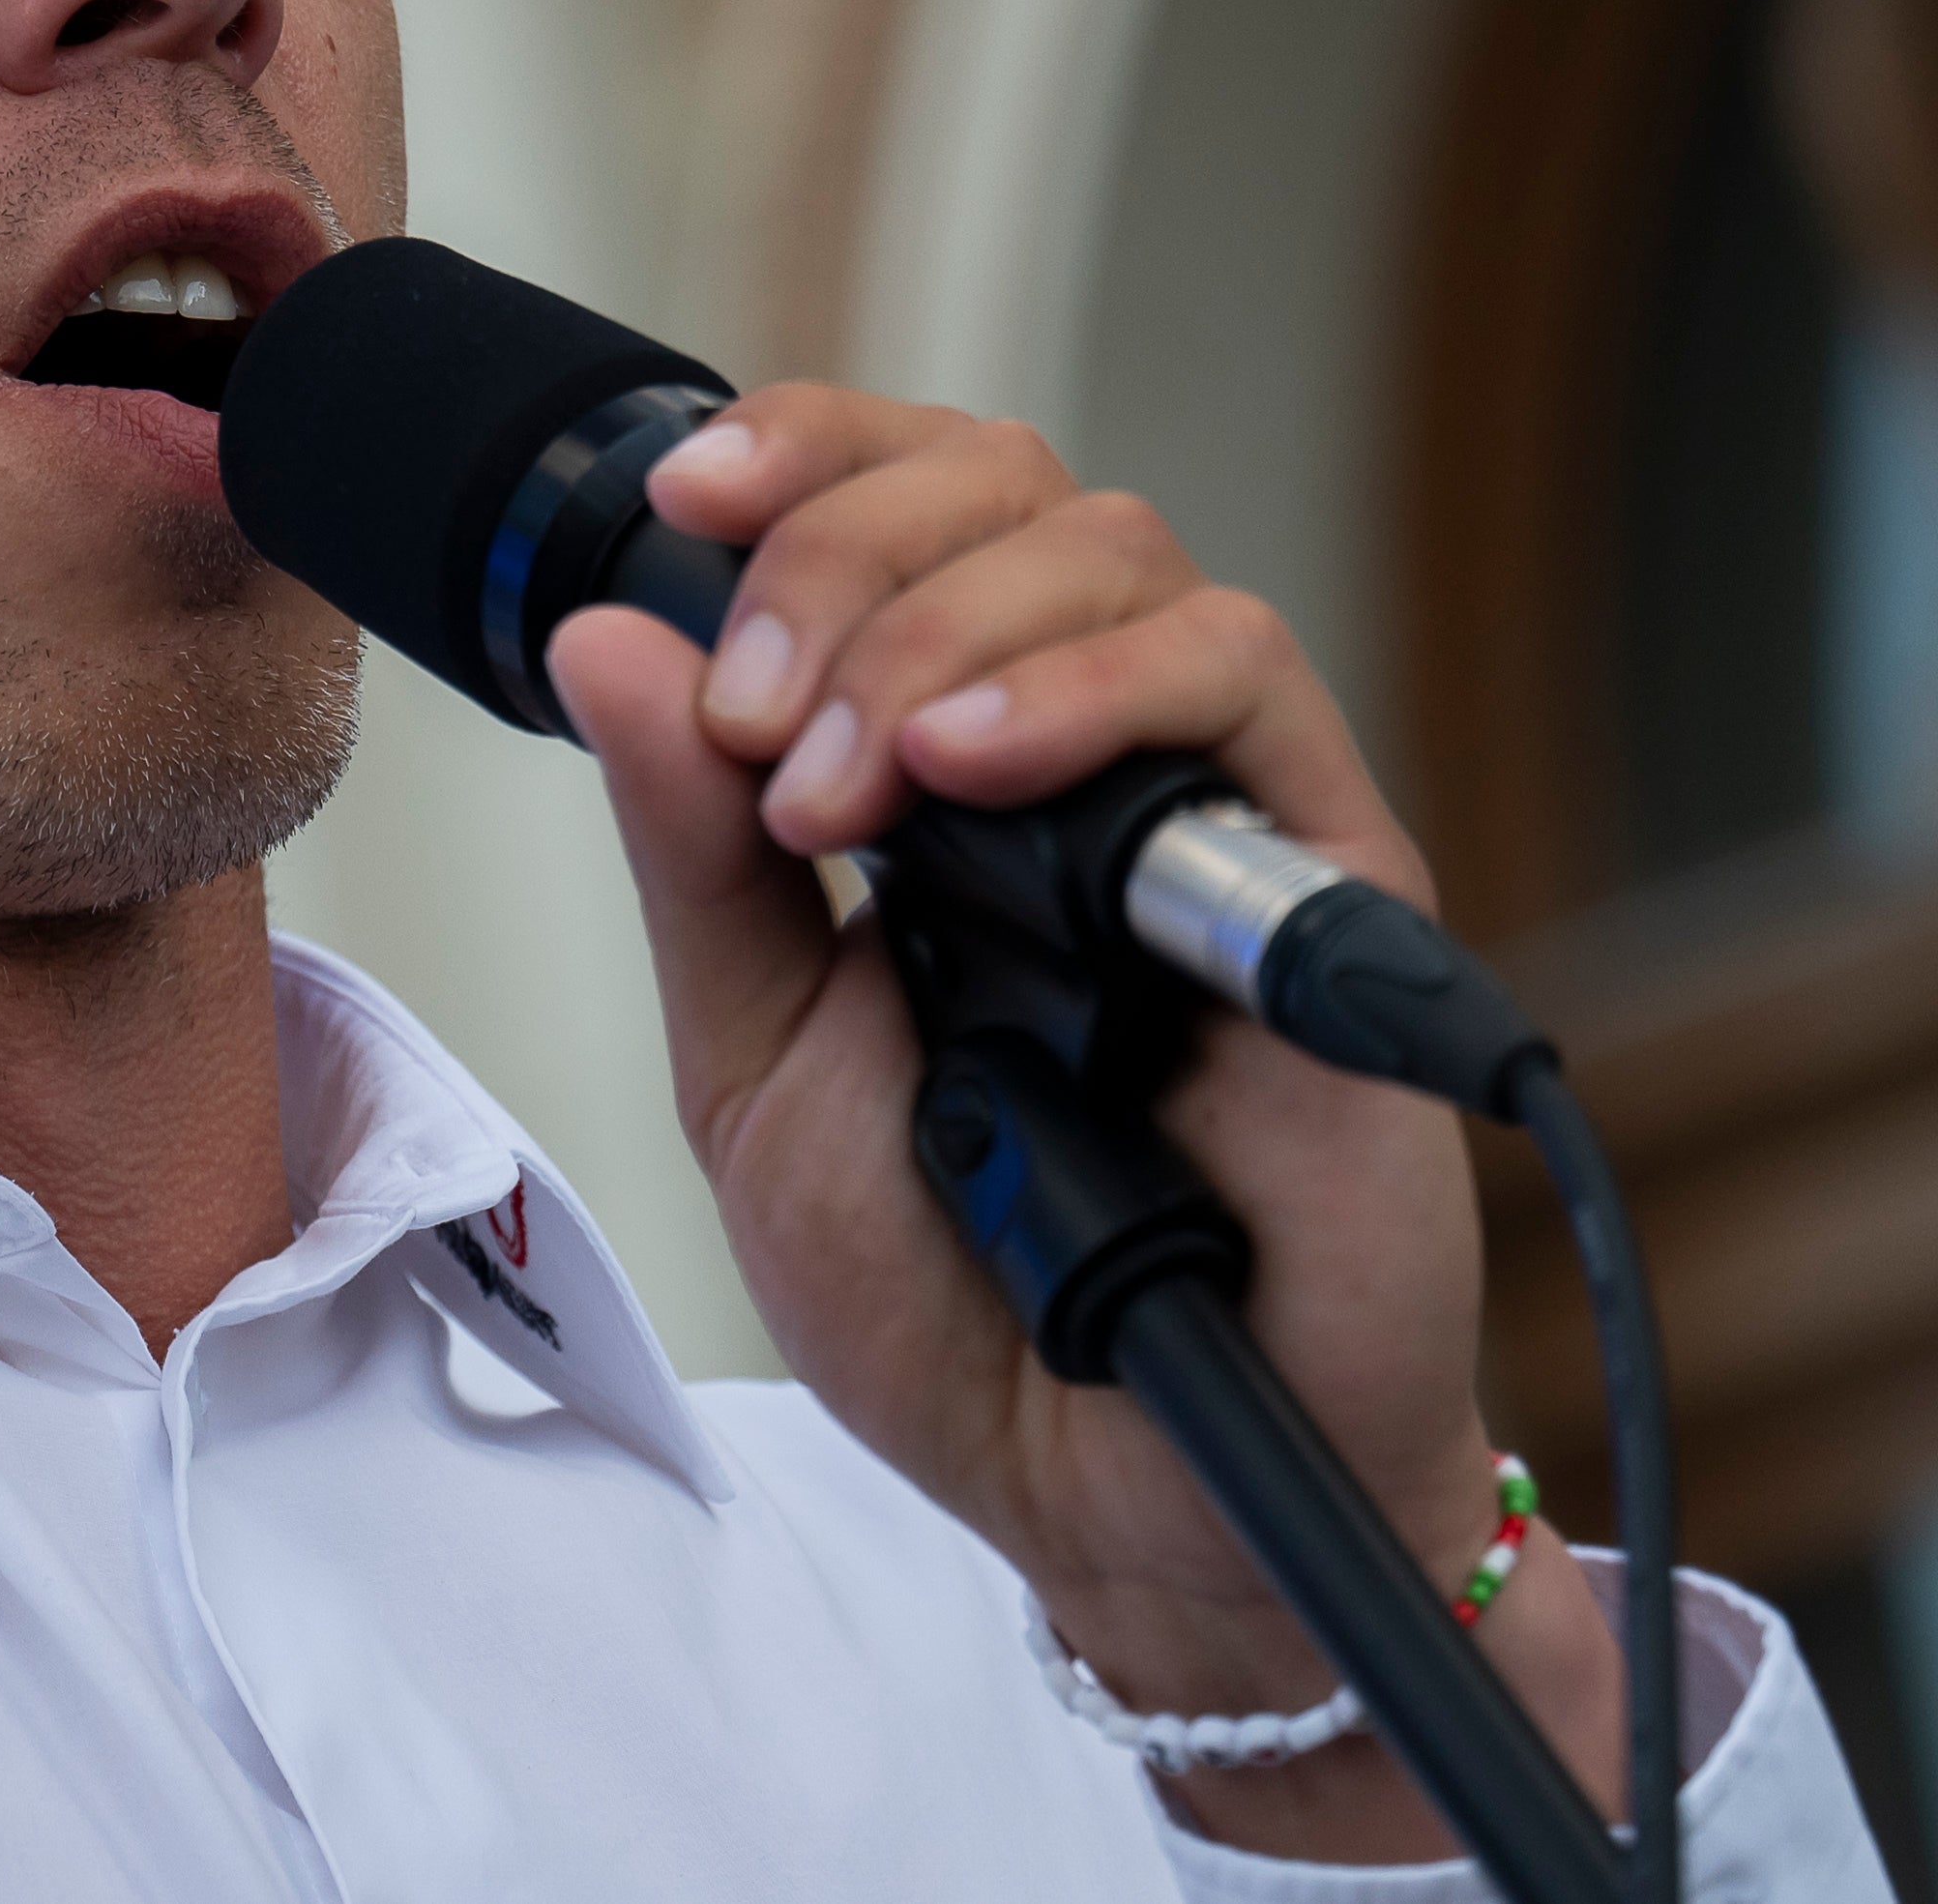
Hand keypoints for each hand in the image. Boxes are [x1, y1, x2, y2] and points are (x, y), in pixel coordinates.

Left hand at [546, 392, 1635, 1860]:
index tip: (684, 493)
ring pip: (1121, 547)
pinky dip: (1090, 687)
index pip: (903, 499)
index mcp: (947, 753)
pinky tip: (969, 769)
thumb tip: (602, 637)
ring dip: (939, 624)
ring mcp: (1217, 798)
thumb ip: (693, 855)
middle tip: (756, 724)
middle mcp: (1088, 742)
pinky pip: (1248, 681)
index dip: (804, 450)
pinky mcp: (1335, 875)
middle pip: (1001, 485)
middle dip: (839, 554)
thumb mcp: (754, 1060)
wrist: (1100, 1488)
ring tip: (839, 783)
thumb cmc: (950, 1291)